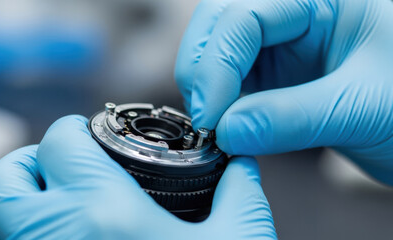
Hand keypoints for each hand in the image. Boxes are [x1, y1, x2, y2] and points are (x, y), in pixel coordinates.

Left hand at [0, 115, 275, 239]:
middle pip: (4, 178)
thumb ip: (239, 195)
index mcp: (102, 212)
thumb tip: (241, 166)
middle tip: (61, 168)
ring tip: (55, 211)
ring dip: (17, 210)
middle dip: (29, 163)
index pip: (59, 141)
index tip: (86, 135)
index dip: (74, 130)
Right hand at [175, 0, 392, 183]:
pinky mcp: (271, 69)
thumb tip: (226, 132)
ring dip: (205, 88)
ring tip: (216, 128)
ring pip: (215, 51)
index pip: (246, 14)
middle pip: (219, 23)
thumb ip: (290, 118)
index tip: (211, 116)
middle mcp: (294, 11)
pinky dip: (219, 103)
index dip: (218, 64)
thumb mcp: (361, 107)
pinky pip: (228, 79)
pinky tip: (226, 126)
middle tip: (206, 120)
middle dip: (203, 70)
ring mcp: (279, 40)